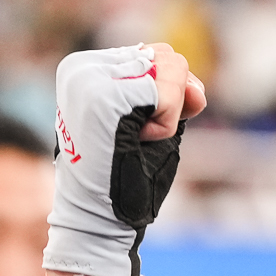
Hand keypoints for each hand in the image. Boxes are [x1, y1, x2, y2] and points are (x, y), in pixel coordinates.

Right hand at [44, 44, 197, 275]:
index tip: (143, 130)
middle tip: (145, 136)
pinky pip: (167, 92)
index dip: (172, 95)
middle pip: (168, 56)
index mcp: (87, 70)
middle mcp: (84, 67)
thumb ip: (169, 91)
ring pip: (171, 68)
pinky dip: (169, 121)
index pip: (157, 56)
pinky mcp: (104, 97)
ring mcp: (91, 78)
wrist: (98, 219)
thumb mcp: (149, 122)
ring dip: (170, 111)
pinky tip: (142, 140)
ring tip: (139, 139)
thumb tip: (192, 84)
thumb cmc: (124, 178)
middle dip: (176, 99)